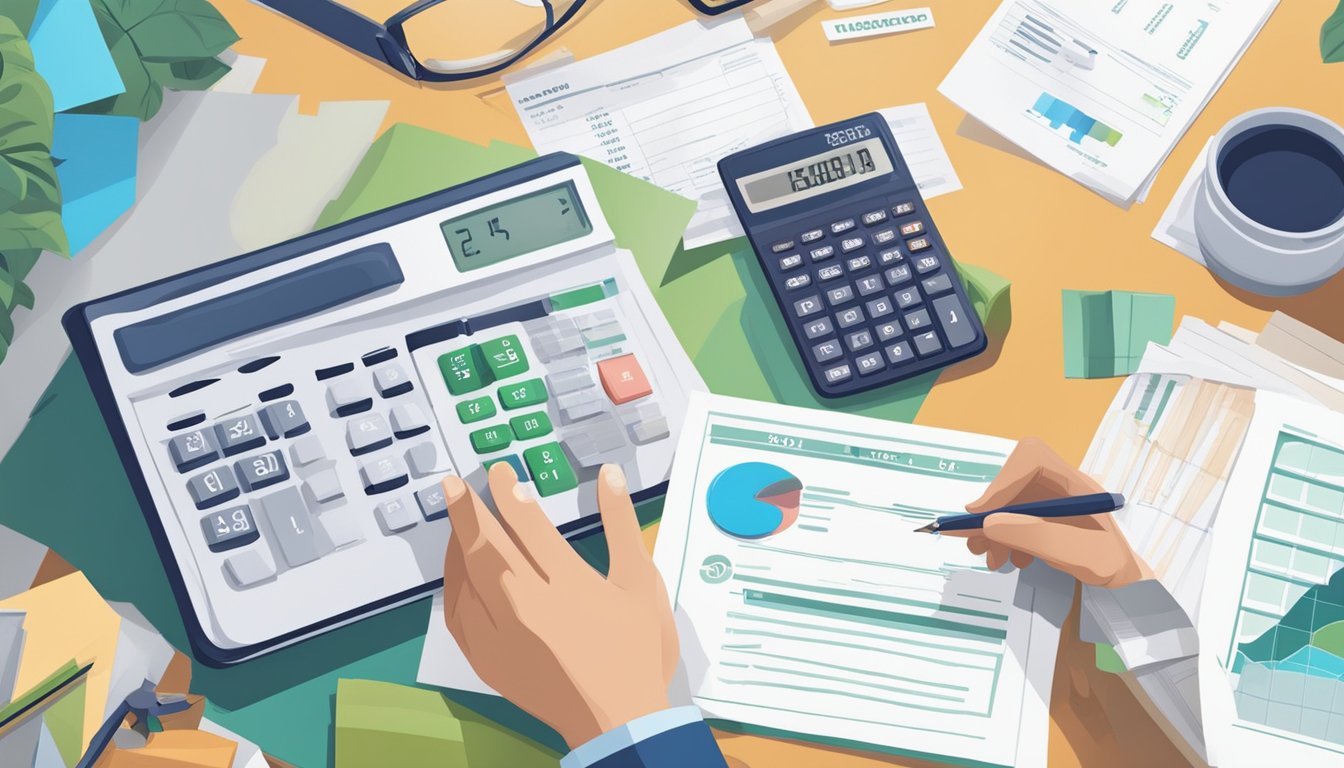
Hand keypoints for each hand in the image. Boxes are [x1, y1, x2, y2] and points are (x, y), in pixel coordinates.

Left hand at [441, 463, 678, 747]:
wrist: (618, 719)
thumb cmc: (636, 650)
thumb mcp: (640, 581)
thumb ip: (622, 523)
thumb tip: (609, 475)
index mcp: (567, 583)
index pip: (526, 523)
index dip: (508, 492)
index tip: (498, 473)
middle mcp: (528, 605)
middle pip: (486, 545)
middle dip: (467, 509)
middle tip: (454, 484)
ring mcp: (503, 635)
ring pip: (466, 578)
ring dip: (456, 543)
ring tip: (456, 520)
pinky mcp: (489, 660)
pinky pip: (458, 615)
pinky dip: (454, 586)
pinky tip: (457, 570)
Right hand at [948, 438, 1154, 587]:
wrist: (1123, 580)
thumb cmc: (1107, 562)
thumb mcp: (1072, 551)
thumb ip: (1032, 534)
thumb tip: (988, 523)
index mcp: (1073, 482)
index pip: (1032, 458)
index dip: (1003, 480)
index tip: (981, 512)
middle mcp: (1060, 485)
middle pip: (1014, 482)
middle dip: (991, 512)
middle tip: (974, 542)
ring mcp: (1051, 500)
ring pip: (1010, 503)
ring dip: (993, 529)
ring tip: (990, 559)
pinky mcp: (1045, 516)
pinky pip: (1015, 518)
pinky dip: (1005, 538)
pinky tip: (1012, 559)